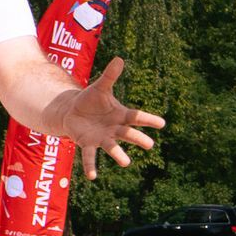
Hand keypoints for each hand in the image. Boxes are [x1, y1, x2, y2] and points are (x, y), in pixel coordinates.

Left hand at [56, 57, 165, 178]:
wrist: (73, 111)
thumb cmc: (91, 100)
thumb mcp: (100, 88)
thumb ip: (109, 76)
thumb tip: (119, 59)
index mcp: (120, 115)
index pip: (137, 117)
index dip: (149, 120)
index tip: (162, 124)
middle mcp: (114, 129)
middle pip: (128, 134)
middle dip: (138, 139)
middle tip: (150, 145)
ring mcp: (102, 138)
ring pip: (112, 147)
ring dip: (119, 155)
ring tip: (126, 163)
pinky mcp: (88, 144)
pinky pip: (90, 157)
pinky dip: (91, 166)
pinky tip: (92, 177)